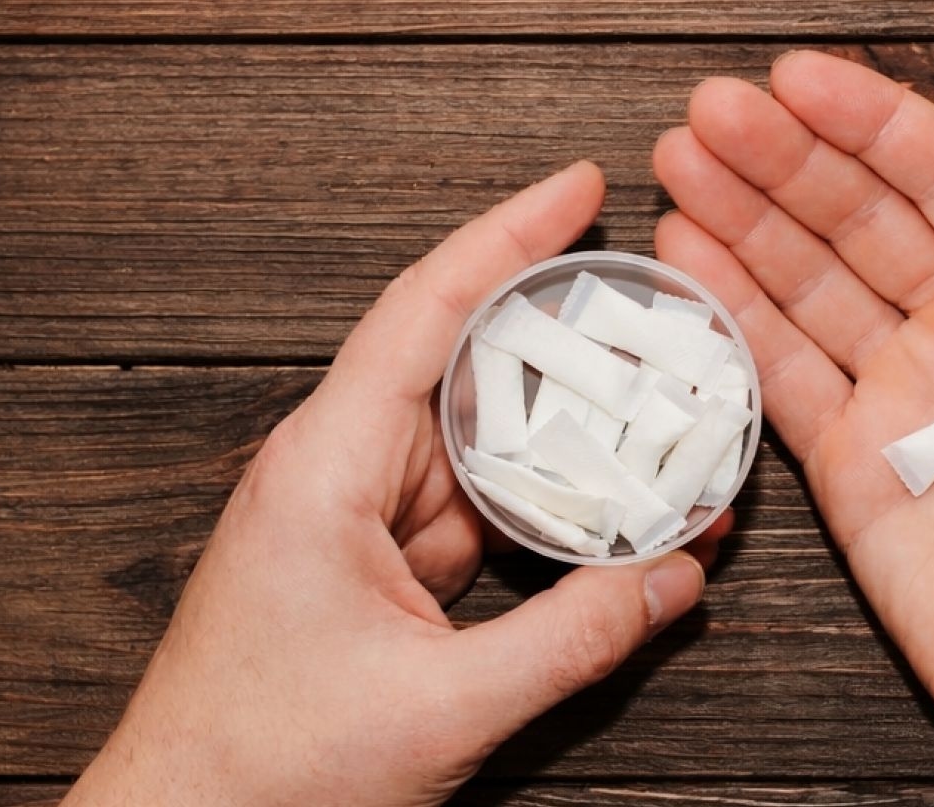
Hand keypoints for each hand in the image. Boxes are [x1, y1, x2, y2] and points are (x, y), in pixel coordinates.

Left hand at [65, 162, 719, 806]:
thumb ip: (572, 640)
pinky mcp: (370, 569)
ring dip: (561, 438)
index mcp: (325, 468)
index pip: (424, 312)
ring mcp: (352, 521)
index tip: (579, 185)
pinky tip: (602, 513)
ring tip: (656, 421)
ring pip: (478, 446)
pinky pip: (472, 512)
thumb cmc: (261, 769)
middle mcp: (335, 473)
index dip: (507, 236)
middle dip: (566, 342)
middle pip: (466, 369)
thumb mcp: (443, 708)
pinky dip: (537, 508)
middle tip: (660, 317)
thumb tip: (672, 584)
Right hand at [654, 52, 933, 804]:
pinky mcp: (855, 471)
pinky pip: (783, 374)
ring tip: (682, 156)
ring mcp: (910, 401)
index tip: (805, 81)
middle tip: (713, 109)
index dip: (877, 127)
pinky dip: (732, 314)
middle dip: (786, 159)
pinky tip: (689, 256)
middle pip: (865, 220)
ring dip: (746, 216)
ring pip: (812, 283)